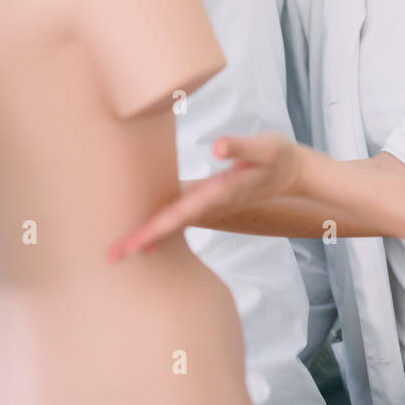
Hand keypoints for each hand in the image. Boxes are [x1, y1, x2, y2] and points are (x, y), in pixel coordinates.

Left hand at [107, 132, 300, 260]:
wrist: (293, 173)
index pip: (180, 214)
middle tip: (111, 256)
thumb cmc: (277, 157)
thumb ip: (241, 147)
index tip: (132, 245)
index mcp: (218, 193)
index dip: (155, 229)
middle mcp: (211, 203)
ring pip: (174, 223)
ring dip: (149, 236)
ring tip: (120, 248)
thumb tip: (217, 147)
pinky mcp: (210, 199)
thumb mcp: (264, 148)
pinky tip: (147, 233)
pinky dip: (162, 226)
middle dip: (142, 240)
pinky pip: (181, 217)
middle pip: (171, 225)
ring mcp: (210, 203)